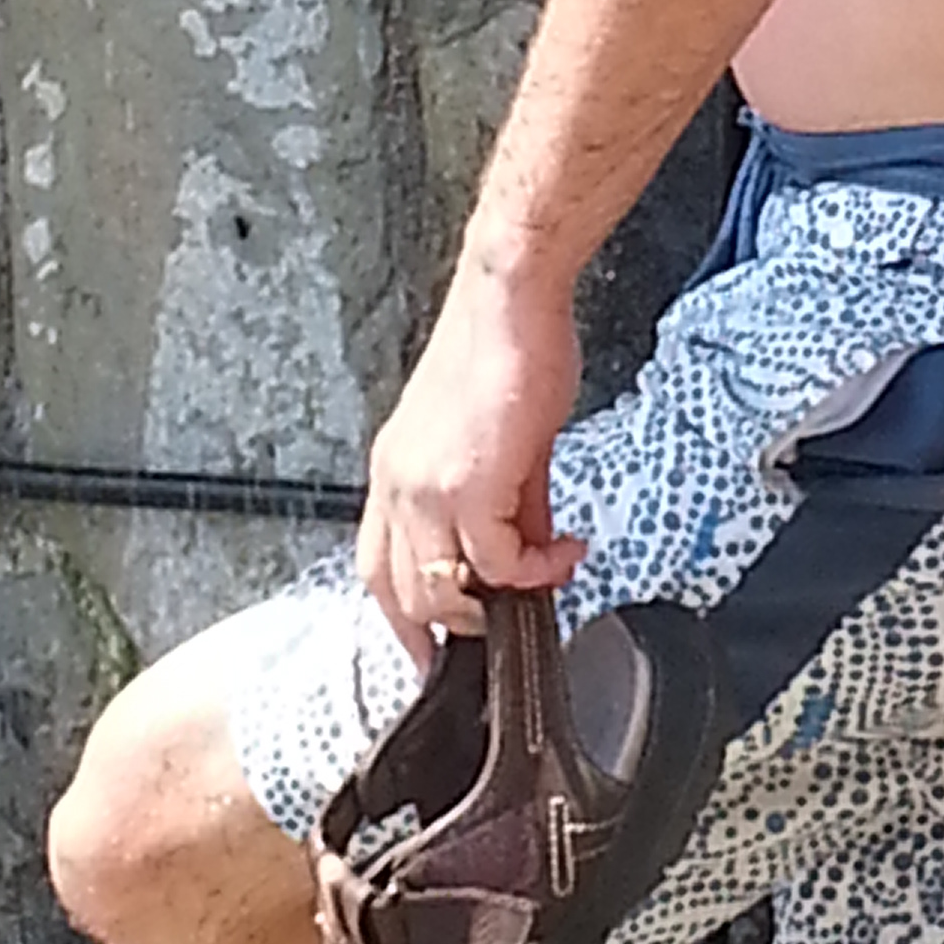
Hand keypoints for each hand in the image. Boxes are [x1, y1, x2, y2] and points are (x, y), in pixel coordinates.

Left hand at [356, 226, 588, 665]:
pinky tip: (566, 550)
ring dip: (496, 602)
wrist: (511, 298)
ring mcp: (426, 487)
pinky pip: (498, 563)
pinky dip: (535, 570)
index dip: (403, 617)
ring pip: (442, 591)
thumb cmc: (506, 347)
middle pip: (399, 592)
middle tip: (503, 626)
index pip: (377, 567)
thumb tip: (529, 547)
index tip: (436, 645)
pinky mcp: (469, 486)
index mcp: (395, 470)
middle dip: (451, 627)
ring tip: (545, 575)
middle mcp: (397, 484)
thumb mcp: (499, 439)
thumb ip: (510, 501)